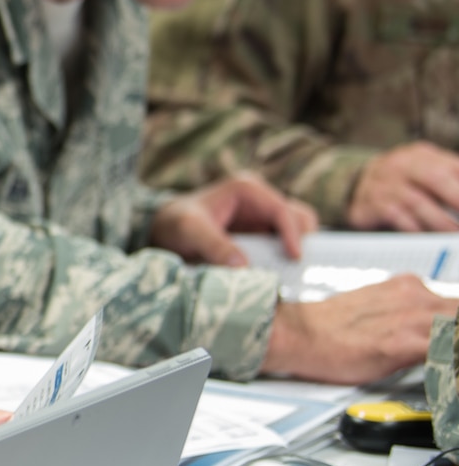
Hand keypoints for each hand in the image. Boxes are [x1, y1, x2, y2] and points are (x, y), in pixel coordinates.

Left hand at [149, 170, 316, 265]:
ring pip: (297, 232)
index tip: (294, 258)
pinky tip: (278, 276)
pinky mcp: (262, 236)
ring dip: (294, 252)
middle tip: (295, 269)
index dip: (292, 233)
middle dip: (300, 241)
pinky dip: (285, 260)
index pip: (281, 210)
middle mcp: (260, 200)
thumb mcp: (189, 231)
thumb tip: (243, 266)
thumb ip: (214, 245)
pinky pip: (284, 246)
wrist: (164, 232)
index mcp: (247, 189)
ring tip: (287, 274)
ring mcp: (263, 218)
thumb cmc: (175, 224)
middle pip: (299, 218)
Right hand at [263, 275, 458, 383]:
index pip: (455, 307)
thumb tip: (420, 332)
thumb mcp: (375, 309)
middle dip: (455, 335)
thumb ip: (404, 315)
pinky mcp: (406, 345)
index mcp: (408, 287)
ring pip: (458, 332)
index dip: (453, 328)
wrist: (296, 334)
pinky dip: (448, 365)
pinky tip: (442, 377)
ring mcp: (414, 320)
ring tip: (442, 364)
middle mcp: (416, 297)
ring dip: (451, 347)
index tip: (447, 341)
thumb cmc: (326, 329)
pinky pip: (448, 354)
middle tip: (445, 351)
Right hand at [346, 142, 458, 231]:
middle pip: (435, 178)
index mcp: (421, 154)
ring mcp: (384, 183)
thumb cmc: (400, 181)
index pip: (452, 166)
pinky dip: (418, 230)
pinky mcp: (372, 204)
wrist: (354, 186)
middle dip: (458, 200)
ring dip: (442, 223)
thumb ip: (450, 178)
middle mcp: (401, 164)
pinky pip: (398, 218)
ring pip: (417, 202)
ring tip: (454, 235)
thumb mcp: (423, 169)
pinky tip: (430, 239)